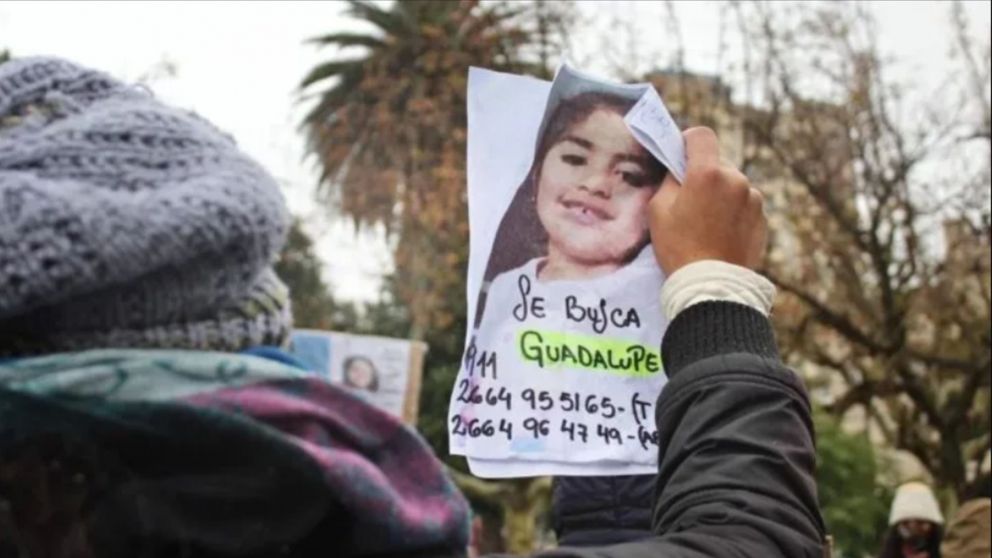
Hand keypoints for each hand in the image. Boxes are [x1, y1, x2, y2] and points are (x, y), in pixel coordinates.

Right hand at [648, 127, 767, 275]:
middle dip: (703, 174)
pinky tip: (720, 234)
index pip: (702, 135)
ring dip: (720, 194)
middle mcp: (736, 179)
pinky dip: (733, 212)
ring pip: (732, 184)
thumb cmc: (678, 247)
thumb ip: (669, 181)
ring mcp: (753, 199)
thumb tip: (679, 170)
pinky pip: (744, 204)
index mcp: (708, 173)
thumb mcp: (658, 210)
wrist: (711, 286)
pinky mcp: (762, 218)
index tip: (680, 157)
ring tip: (706, 223)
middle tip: (688, 201)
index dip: (688, 142)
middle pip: (717, 162)